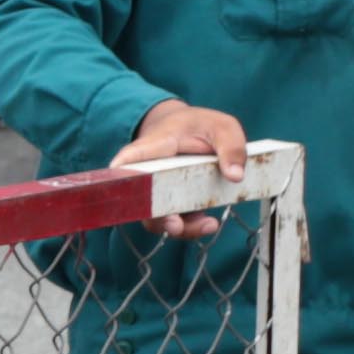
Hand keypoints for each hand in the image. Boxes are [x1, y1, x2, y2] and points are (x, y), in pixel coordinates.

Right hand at [115, 96, 252, 239]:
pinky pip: (175, 221)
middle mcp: (149, 172)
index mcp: (154, 146)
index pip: (130, 160)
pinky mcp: (172, 205)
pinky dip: (191, 227)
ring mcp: (158, 192)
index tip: (119, 188)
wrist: (193, 132)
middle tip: (174, 225)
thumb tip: (235, 176)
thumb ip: (232, 147)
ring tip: (208, 225)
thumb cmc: (201, 126)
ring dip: (180, 228)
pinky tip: (209, 223)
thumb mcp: (223, 127)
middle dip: (156, 217)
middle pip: (141, 199)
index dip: (120, 176)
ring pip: (157, 217)